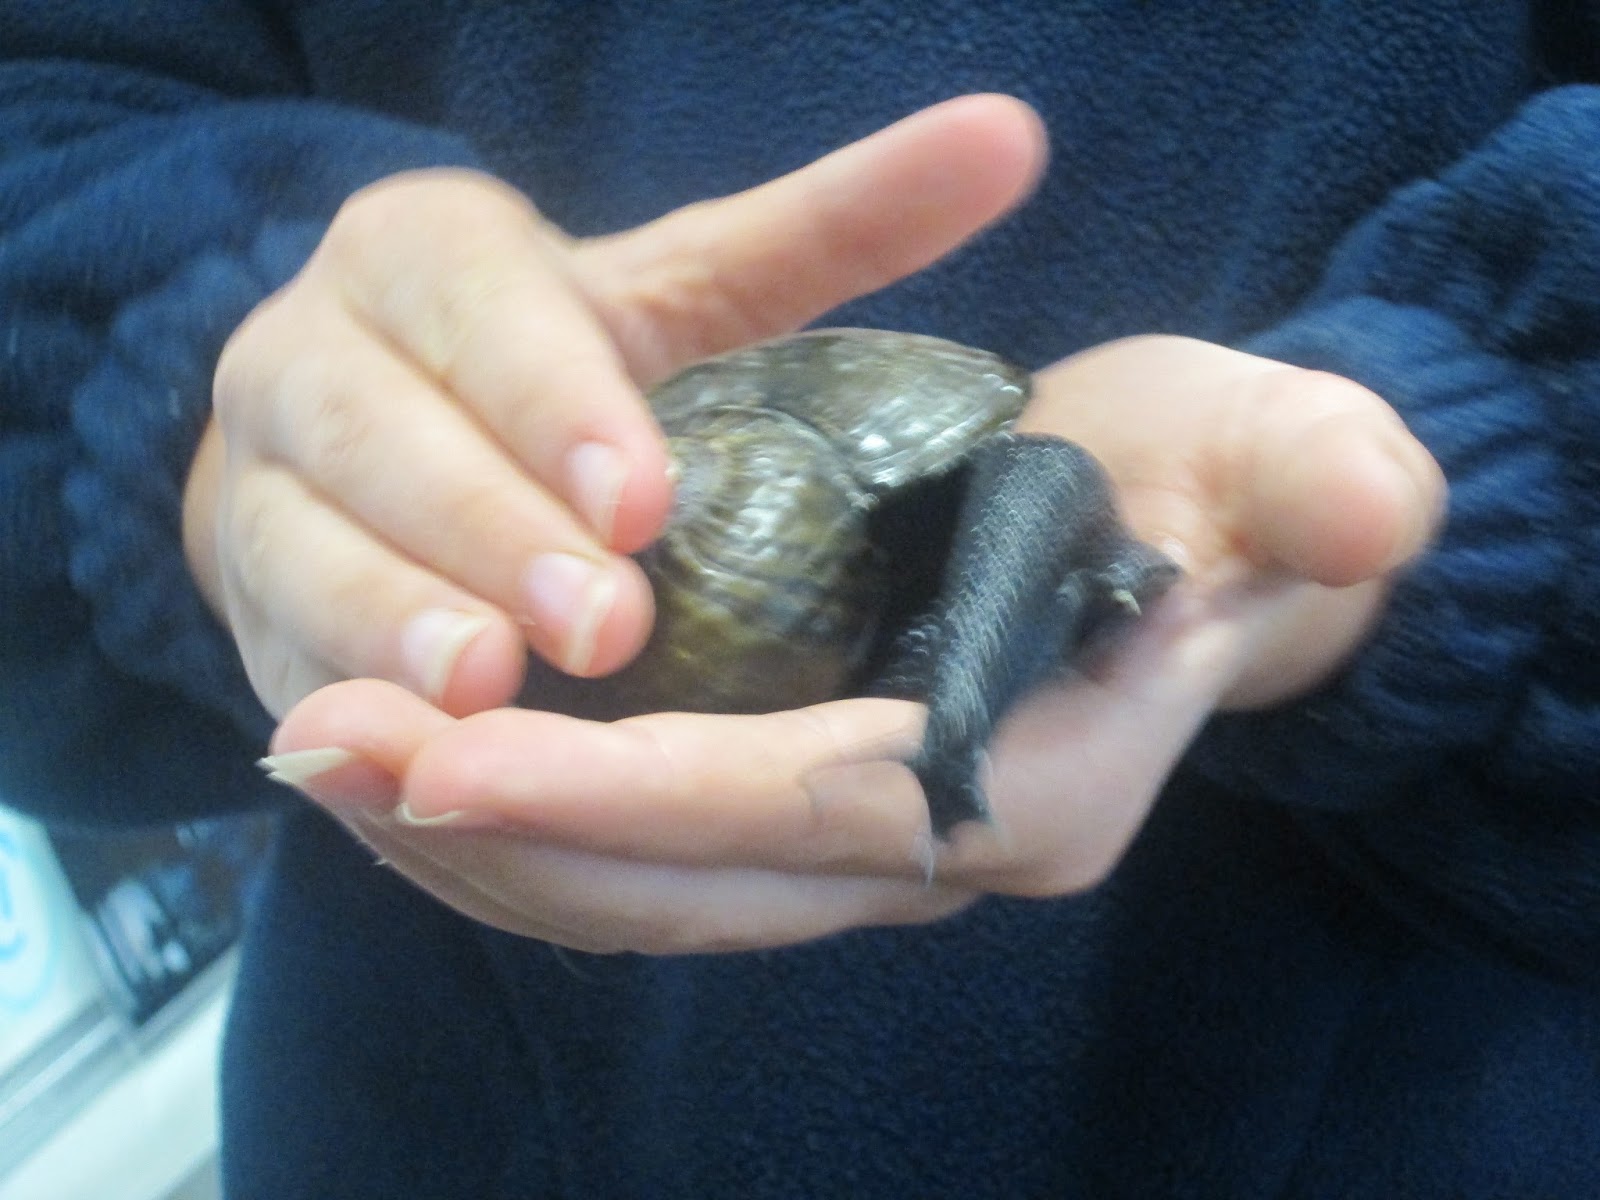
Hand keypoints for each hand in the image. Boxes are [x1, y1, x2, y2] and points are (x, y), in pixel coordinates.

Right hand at [182, 94, 1046, 717]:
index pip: (479, 311)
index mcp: (422, 259)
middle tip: (603, 625)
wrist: (365, 421)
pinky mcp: (253, 605)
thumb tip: (1010, 140)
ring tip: (492, 699)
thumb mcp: (682, 286)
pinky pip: (285, 664)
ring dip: (394, 631)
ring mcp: (259, 488)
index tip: (647, 503)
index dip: (554, 407)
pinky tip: (424, 775)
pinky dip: (352, 722)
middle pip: (376, 440)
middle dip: (488, 533)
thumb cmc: (561, 363)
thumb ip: (827, 226)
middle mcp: (310, 357)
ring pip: (304, 556)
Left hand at [263, 336, 1444, 953]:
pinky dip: (527, 823)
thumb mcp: (1283, 458)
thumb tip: (1356, 509)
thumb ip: (1317, 482)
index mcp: (1038, 786)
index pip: (811, 811)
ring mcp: (869, 850)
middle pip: (696, 875)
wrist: (1193, 545)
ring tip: (323, 752)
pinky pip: (650, 854)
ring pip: (652, 887)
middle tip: (326, 751)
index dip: (635, 798)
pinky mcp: (813, 815)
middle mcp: (940, 852)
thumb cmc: (1219, 491)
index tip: (455, 759)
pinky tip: (414, 758)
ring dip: (484, 838)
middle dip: (508, 830)